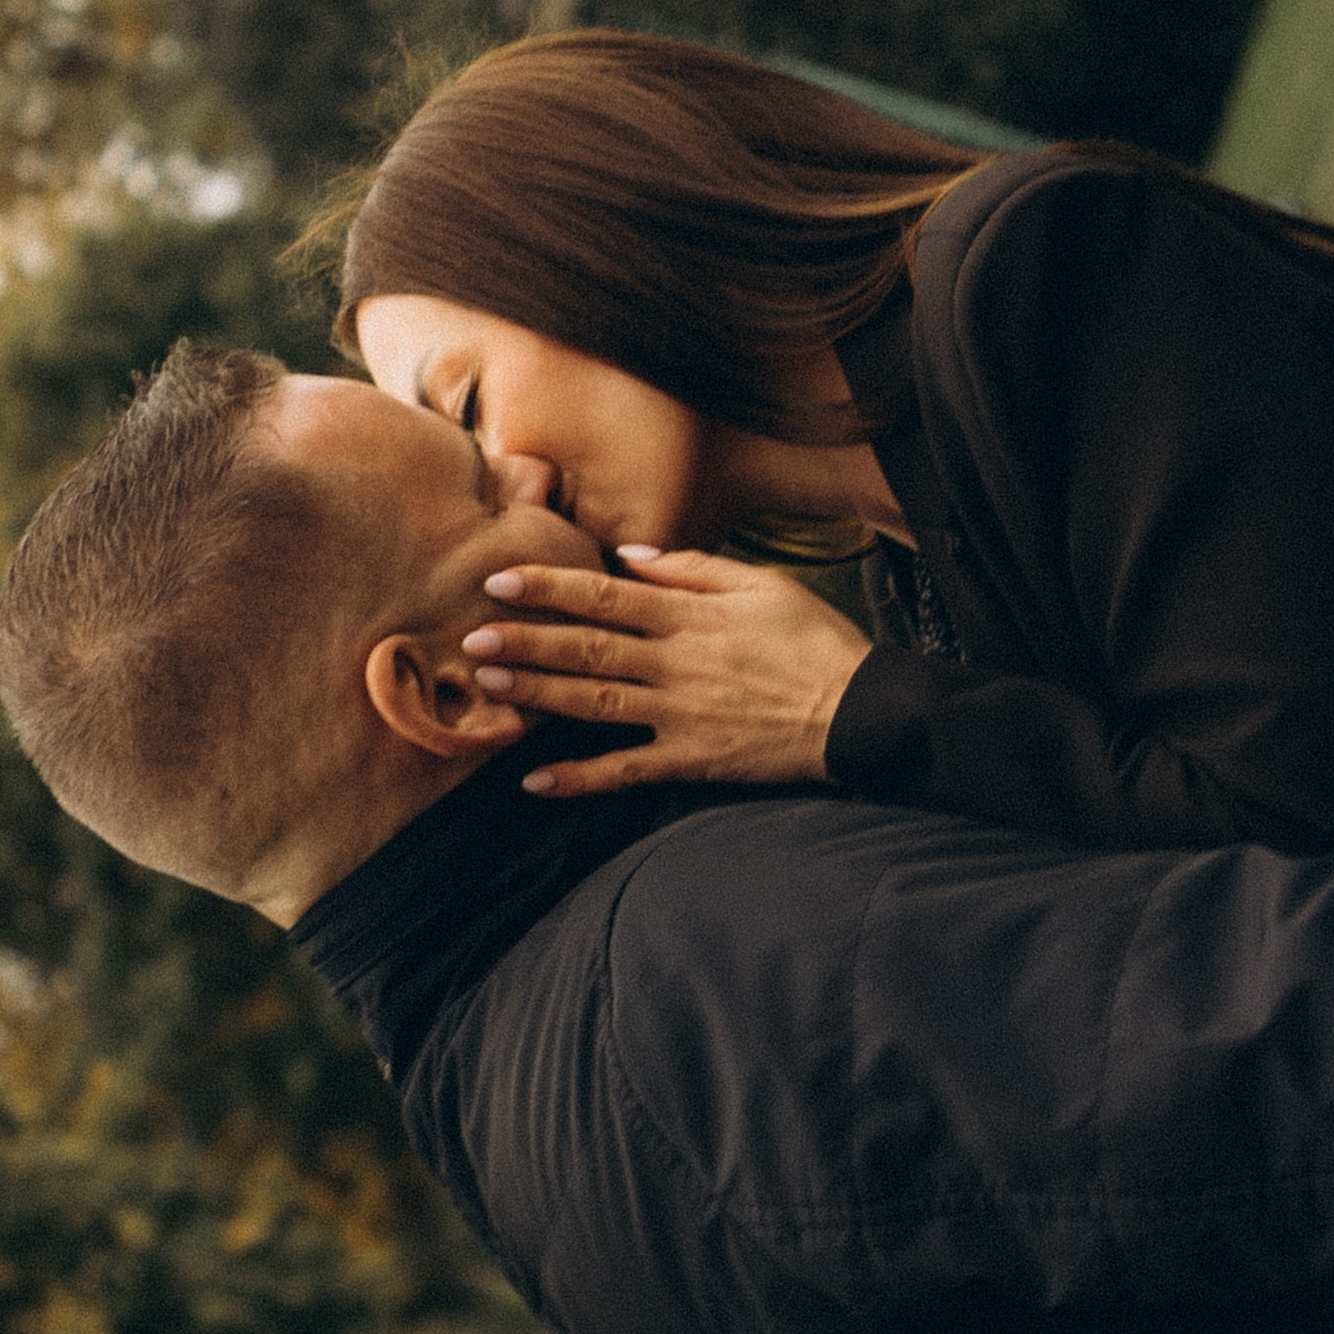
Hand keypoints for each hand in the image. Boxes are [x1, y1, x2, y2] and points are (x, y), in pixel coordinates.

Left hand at [461, 549, 873, 797]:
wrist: (861, 713)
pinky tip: (534, 779)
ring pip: (596, 703)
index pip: (607, 596)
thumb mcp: (765, 585)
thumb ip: (694, 568)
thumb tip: (631, 554)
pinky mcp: (692, 759)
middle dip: (527, 641)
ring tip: (490, 685)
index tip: (502, 580)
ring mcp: (682, 716)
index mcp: (692, 616)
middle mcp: (678, 664)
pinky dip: (580, 777)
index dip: (551, 587)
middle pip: (589, 649)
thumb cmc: (815, 642)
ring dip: (540, 695)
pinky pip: (626, 770)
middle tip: (472, 636)